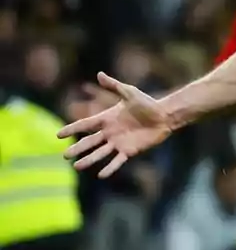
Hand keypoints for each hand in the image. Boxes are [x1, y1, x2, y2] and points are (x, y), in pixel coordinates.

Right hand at [57, 72, 173, 177]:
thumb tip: (99, 74)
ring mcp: (118, 142)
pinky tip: (101, 175)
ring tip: (77, 166)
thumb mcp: (129, 93)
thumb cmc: (147, 103)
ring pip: (100, 153)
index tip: (58, 135)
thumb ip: (114, 86)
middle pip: (89, 142)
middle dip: (77, 148)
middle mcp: (110, 132)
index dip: (72, 129)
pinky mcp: (130, 150)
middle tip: (63, 156)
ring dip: (89, 160)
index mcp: (107, 118)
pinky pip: (118, 160)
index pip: (85, 124)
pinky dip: (110, 167)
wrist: (164, 116)